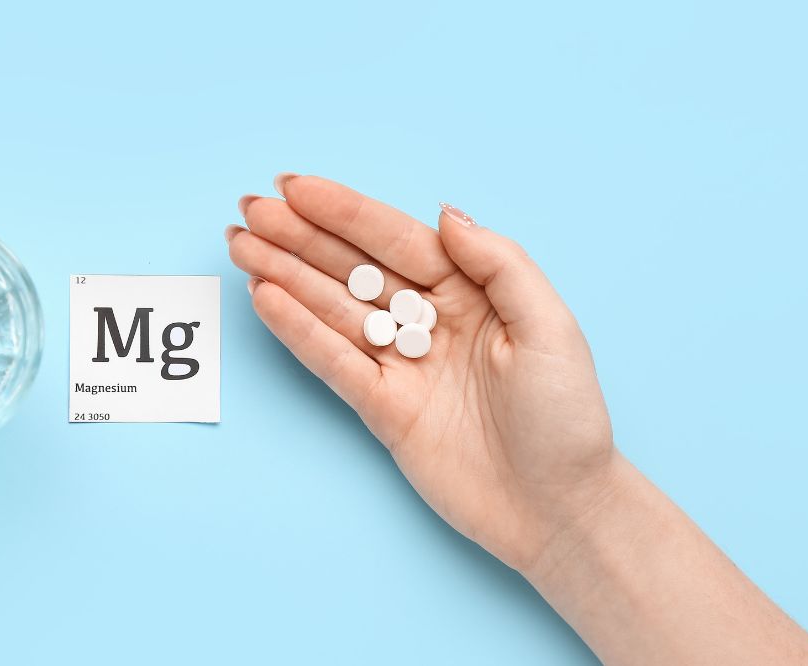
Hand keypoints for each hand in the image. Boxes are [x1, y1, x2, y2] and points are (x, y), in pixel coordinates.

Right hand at [226, 174, 615, 571]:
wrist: (558, 509)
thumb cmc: (568, 419)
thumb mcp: (552, 328)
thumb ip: (499, 264)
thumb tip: (444, 214)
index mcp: (470, 292)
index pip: (396, 240)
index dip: (344, 212)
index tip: (295, 189)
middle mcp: (429, 320)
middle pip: (352, 268)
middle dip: (299, 237)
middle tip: (248, 211)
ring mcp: (401, 364)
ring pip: (332, 308)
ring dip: (285, 275)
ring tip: (240, 245)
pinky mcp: (381, 408)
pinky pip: (332, 361)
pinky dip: (297, 331)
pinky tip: (265, 297)